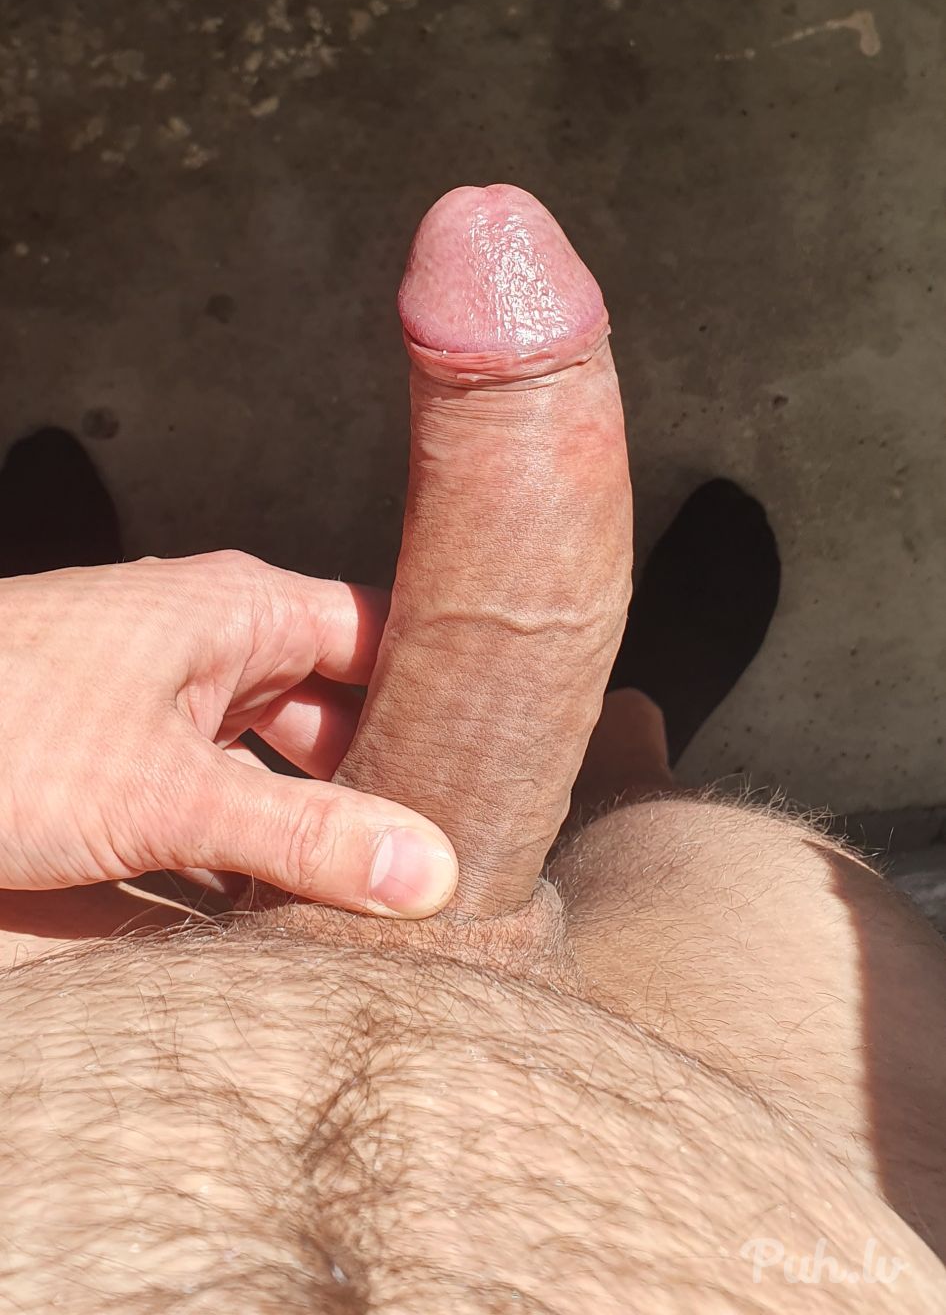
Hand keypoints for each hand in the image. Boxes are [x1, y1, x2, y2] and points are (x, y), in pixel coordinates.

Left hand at [0, 550, 457, 915]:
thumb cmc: (1, 730)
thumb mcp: (166, 795)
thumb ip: (303, 838)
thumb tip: (434, 873)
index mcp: (237, 612)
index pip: (382, 636)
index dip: (447, 692)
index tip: (511, 763)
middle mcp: (203, 650)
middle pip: (330, 716)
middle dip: (382, 788)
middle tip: (458, 870)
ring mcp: (151, 712)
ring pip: (266, 773)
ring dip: (308, 838)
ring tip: (381, 916)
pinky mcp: (106, 775)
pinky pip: (203, 816)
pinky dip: (239, 865)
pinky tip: (272, 932)